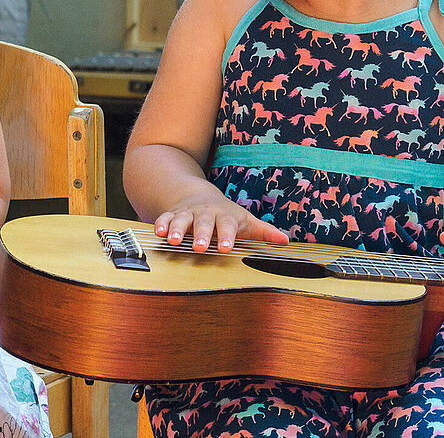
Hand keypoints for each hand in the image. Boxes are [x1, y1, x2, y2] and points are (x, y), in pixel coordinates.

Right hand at [154, 193, 287, 252]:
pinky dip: (161, 224)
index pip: (227, 226)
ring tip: (174, 241)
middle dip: (202, 235)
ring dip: (178, 230)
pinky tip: (158, 232)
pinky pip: (165, 218)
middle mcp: (206, 214)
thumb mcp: (245, 221)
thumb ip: (264, 232)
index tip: (226, 248)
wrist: (199, 195)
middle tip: (201, 248)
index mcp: (224, 216)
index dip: (227, 236)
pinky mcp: (173, 215)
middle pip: (204, 223)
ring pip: (182, 220)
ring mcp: (188, 213)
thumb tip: (285, 241)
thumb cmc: (226, 215)